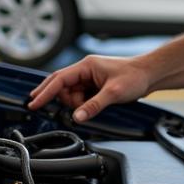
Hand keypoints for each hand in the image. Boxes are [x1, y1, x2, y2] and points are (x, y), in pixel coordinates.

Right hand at [27, 55, 152, 122]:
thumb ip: (93, 105)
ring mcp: (90, 78)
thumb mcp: (113, 92)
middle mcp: (85, 70)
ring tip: (96, 106)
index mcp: (86, 66)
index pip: (58, 79)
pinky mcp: (95, 86)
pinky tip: (94, 106)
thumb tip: (77, 117)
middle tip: (75, 110)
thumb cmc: (135, 76)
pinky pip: (81, 98)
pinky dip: (84, 105)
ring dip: (78, 105)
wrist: (150, 74)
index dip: (44, 92)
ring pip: (72, 95)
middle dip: (65, 100)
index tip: (33, 102)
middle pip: (62, 87)